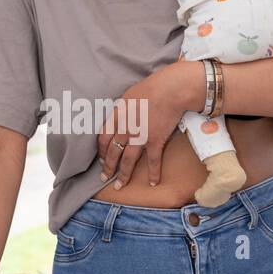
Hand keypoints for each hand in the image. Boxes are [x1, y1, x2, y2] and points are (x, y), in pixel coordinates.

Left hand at [97, 60, 200, 187]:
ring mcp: (140, 136)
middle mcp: (125, 128)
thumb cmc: (152, 88)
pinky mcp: (155, 141)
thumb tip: (121, 116)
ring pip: (127, 161)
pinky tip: (152, 182)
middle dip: (108, 167)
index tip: (102, 159)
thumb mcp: (129, 95)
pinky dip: (153, 173)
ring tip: (119, 186)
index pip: (104, 138)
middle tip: (104, 177)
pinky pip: (152, 161)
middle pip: (113, 152)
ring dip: (123, 175)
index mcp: (117, 116)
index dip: (102, 151)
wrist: (170, 90)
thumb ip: (123, 109)